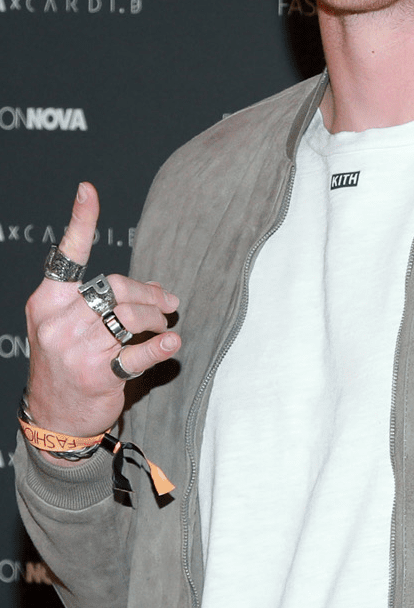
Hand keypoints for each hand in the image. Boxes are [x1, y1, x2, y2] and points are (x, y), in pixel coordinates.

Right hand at [24, 183, 179, 449]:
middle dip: (148, 293)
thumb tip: (156, 288)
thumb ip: (101, 302)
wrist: (54, 416)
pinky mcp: (98, 375)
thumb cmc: (68, 363)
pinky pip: (138, 353)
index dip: (79, 222)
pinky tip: (172, 343)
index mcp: (48, 304)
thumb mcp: (69, 327)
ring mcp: (77, 349)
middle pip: (115, 287)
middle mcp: (59, 322)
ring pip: (130, 315)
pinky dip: (160, 346)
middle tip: (168, 304)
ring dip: (157, 318)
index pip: (66, 258)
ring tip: (165, 326)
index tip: (88, 191)